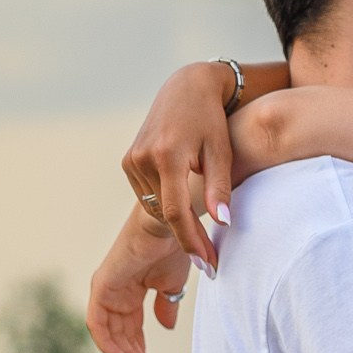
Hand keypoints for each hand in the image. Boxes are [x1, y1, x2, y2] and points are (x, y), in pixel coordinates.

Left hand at [86, 207, 192, 352]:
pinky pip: (97, 324)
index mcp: (129, 295)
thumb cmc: (174, 248)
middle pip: (121, 340)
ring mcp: (106, 291)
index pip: (132, 334)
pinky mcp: (102, 286)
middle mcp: (115, 295)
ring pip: (110, 337)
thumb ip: (166, 306)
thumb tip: (166, 326)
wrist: (174, 226)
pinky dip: (107, 345)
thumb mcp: (173, 286)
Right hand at [122, 62, 238, 269]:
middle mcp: (143, 158)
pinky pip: (148, 196)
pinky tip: (183, 210)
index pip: (177, 212)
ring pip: (156, 209)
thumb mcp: (221, 152)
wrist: (187, 88)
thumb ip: (221, 188)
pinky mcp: (128, 161)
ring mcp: (132, 160)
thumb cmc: (212, 120)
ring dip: (177, 224)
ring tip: (201, 239)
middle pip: (166, 214)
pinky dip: (166, 207)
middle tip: (210, 260)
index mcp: (167, 155)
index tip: (209, 264)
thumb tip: (224, 223)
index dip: (193, 241)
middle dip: (189, 238)